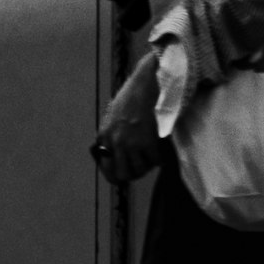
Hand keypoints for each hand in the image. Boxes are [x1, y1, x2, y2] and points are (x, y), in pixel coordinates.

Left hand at [92, 51, 168, 178]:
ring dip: (148, 166)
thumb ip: (110, 137)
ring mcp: (130, 142)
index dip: (117, 177)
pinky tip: (159, 150)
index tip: (125, 177)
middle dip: (134, 175)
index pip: (107, 170)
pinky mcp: (146, 140)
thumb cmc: (128, 99)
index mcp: (104, 137)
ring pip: (140, 169)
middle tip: (141, 168)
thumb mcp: (110, 118)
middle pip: (124, 175)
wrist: (142, 86)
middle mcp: (115, 142)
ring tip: (150, 157)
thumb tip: (111, 155)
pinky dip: (159, 158)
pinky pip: (155, 160)